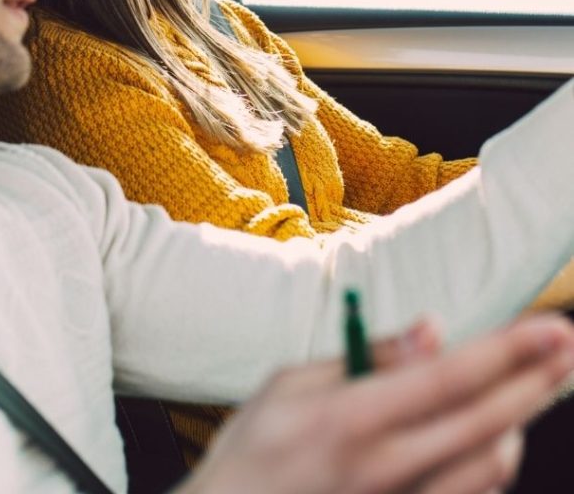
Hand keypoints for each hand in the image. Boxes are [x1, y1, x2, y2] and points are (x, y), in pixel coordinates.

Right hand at [179, 314, 573, 493]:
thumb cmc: (252, 449)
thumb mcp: (289, 383)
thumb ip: (366, 357)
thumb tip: (432, 332)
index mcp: (352, 417)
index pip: (449, 378)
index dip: (508, 351)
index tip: (550, 328)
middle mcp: (386, 466)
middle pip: (485, 422)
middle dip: (535, 380)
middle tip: (566, 346)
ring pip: (491, 468)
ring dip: (521, 421)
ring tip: (536, 384)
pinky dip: (495, 462)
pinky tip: (498, 436)